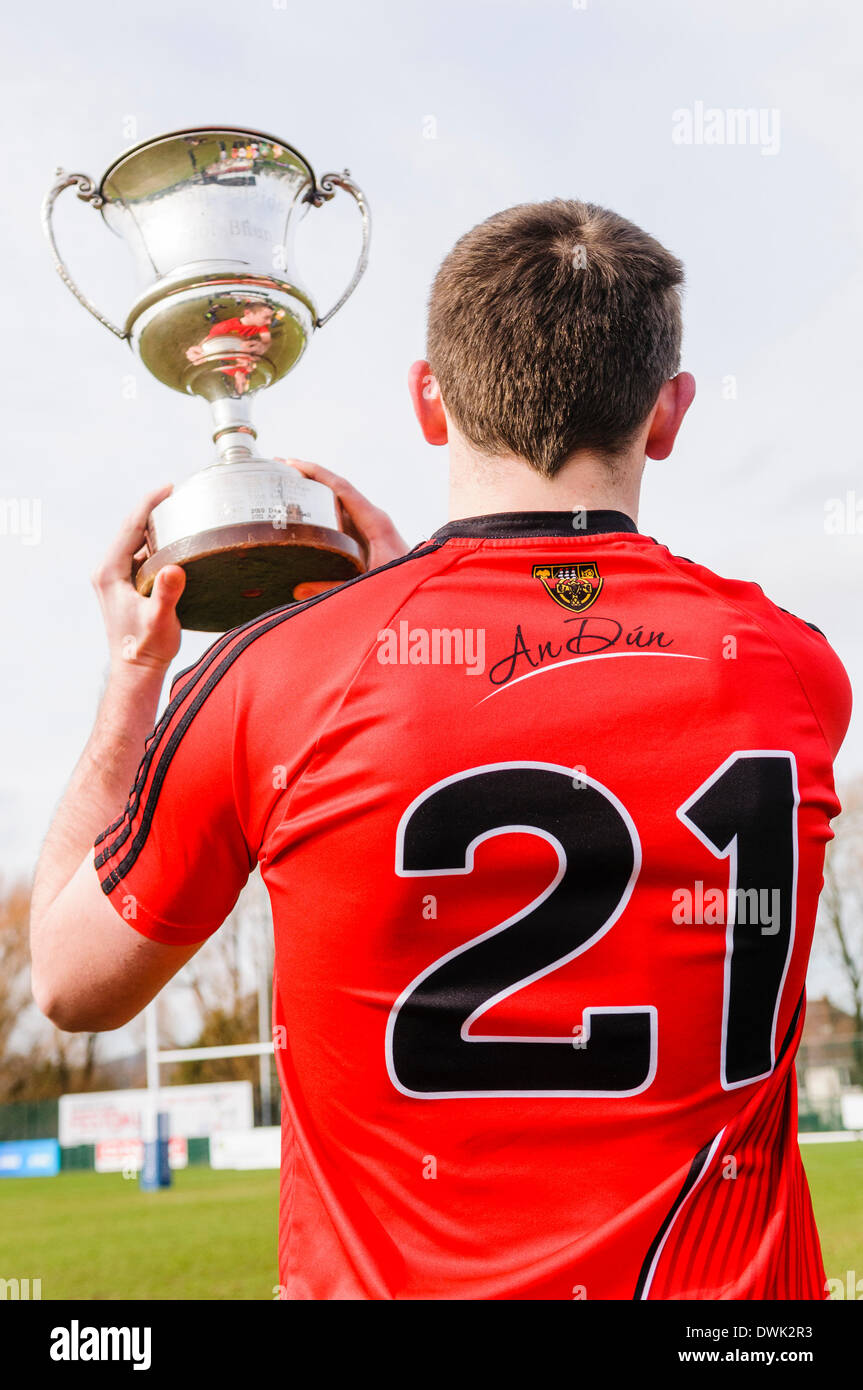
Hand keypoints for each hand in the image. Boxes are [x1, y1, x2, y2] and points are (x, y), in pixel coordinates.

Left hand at [91, 485, 185, 674]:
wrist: (136, 671)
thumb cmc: (146, 648)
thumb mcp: (160, 619)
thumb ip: (167, 593)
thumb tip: (175, 568)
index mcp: (110, 572)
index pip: (130, 526)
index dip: (149, 503)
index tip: (169, 488)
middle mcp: (107, 571)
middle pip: (131, 529)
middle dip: (153, 510)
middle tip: (179, 496)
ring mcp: (114, 578)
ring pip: (134, 542)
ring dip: (155, 528)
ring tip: (180, 515)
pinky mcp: (123, 586)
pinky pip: (138, 556)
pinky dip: (155, 545)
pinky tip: (174, 545)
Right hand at [274, 459, 408, 599]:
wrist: (424, 591)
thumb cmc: (401, 584)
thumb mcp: (366, 585)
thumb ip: (334, 588)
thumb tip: (298, 589)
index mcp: (375, 521)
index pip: (342, 487)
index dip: (315, 473)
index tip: (290, 463)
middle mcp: (373, 518)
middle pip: (336, 488)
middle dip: (308, 475)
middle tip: (277, 467)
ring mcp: (371, 527)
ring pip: (338, 501)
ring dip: (314, 491)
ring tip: (284, 484)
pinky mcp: (367, 538)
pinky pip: (342, 517)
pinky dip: (321, 508)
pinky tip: (303, 512)